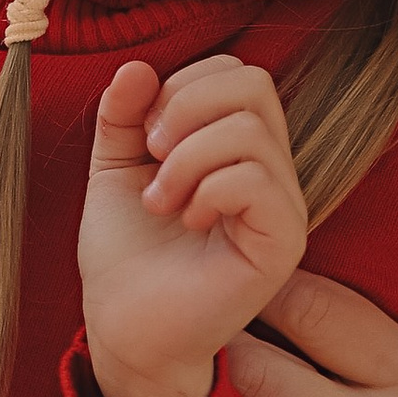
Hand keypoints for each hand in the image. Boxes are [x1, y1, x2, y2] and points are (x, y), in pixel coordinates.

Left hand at [80, 57, 309, 396]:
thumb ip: (122, 115)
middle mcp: (271, 170)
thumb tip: (137, 66)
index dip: (183, 84)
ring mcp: (283, 206)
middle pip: (254, 83)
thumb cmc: (127, 256)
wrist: (125, 330)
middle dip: (185, 106)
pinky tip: (187, 219)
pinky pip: (257, 179)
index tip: (144, 135)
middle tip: (151, 156)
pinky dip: (208, 188)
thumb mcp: (114, 168)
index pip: (237, 72)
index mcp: (238, 148)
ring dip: (186, 156)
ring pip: (250, 129)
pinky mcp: (283, 242)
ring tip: (160, 200)